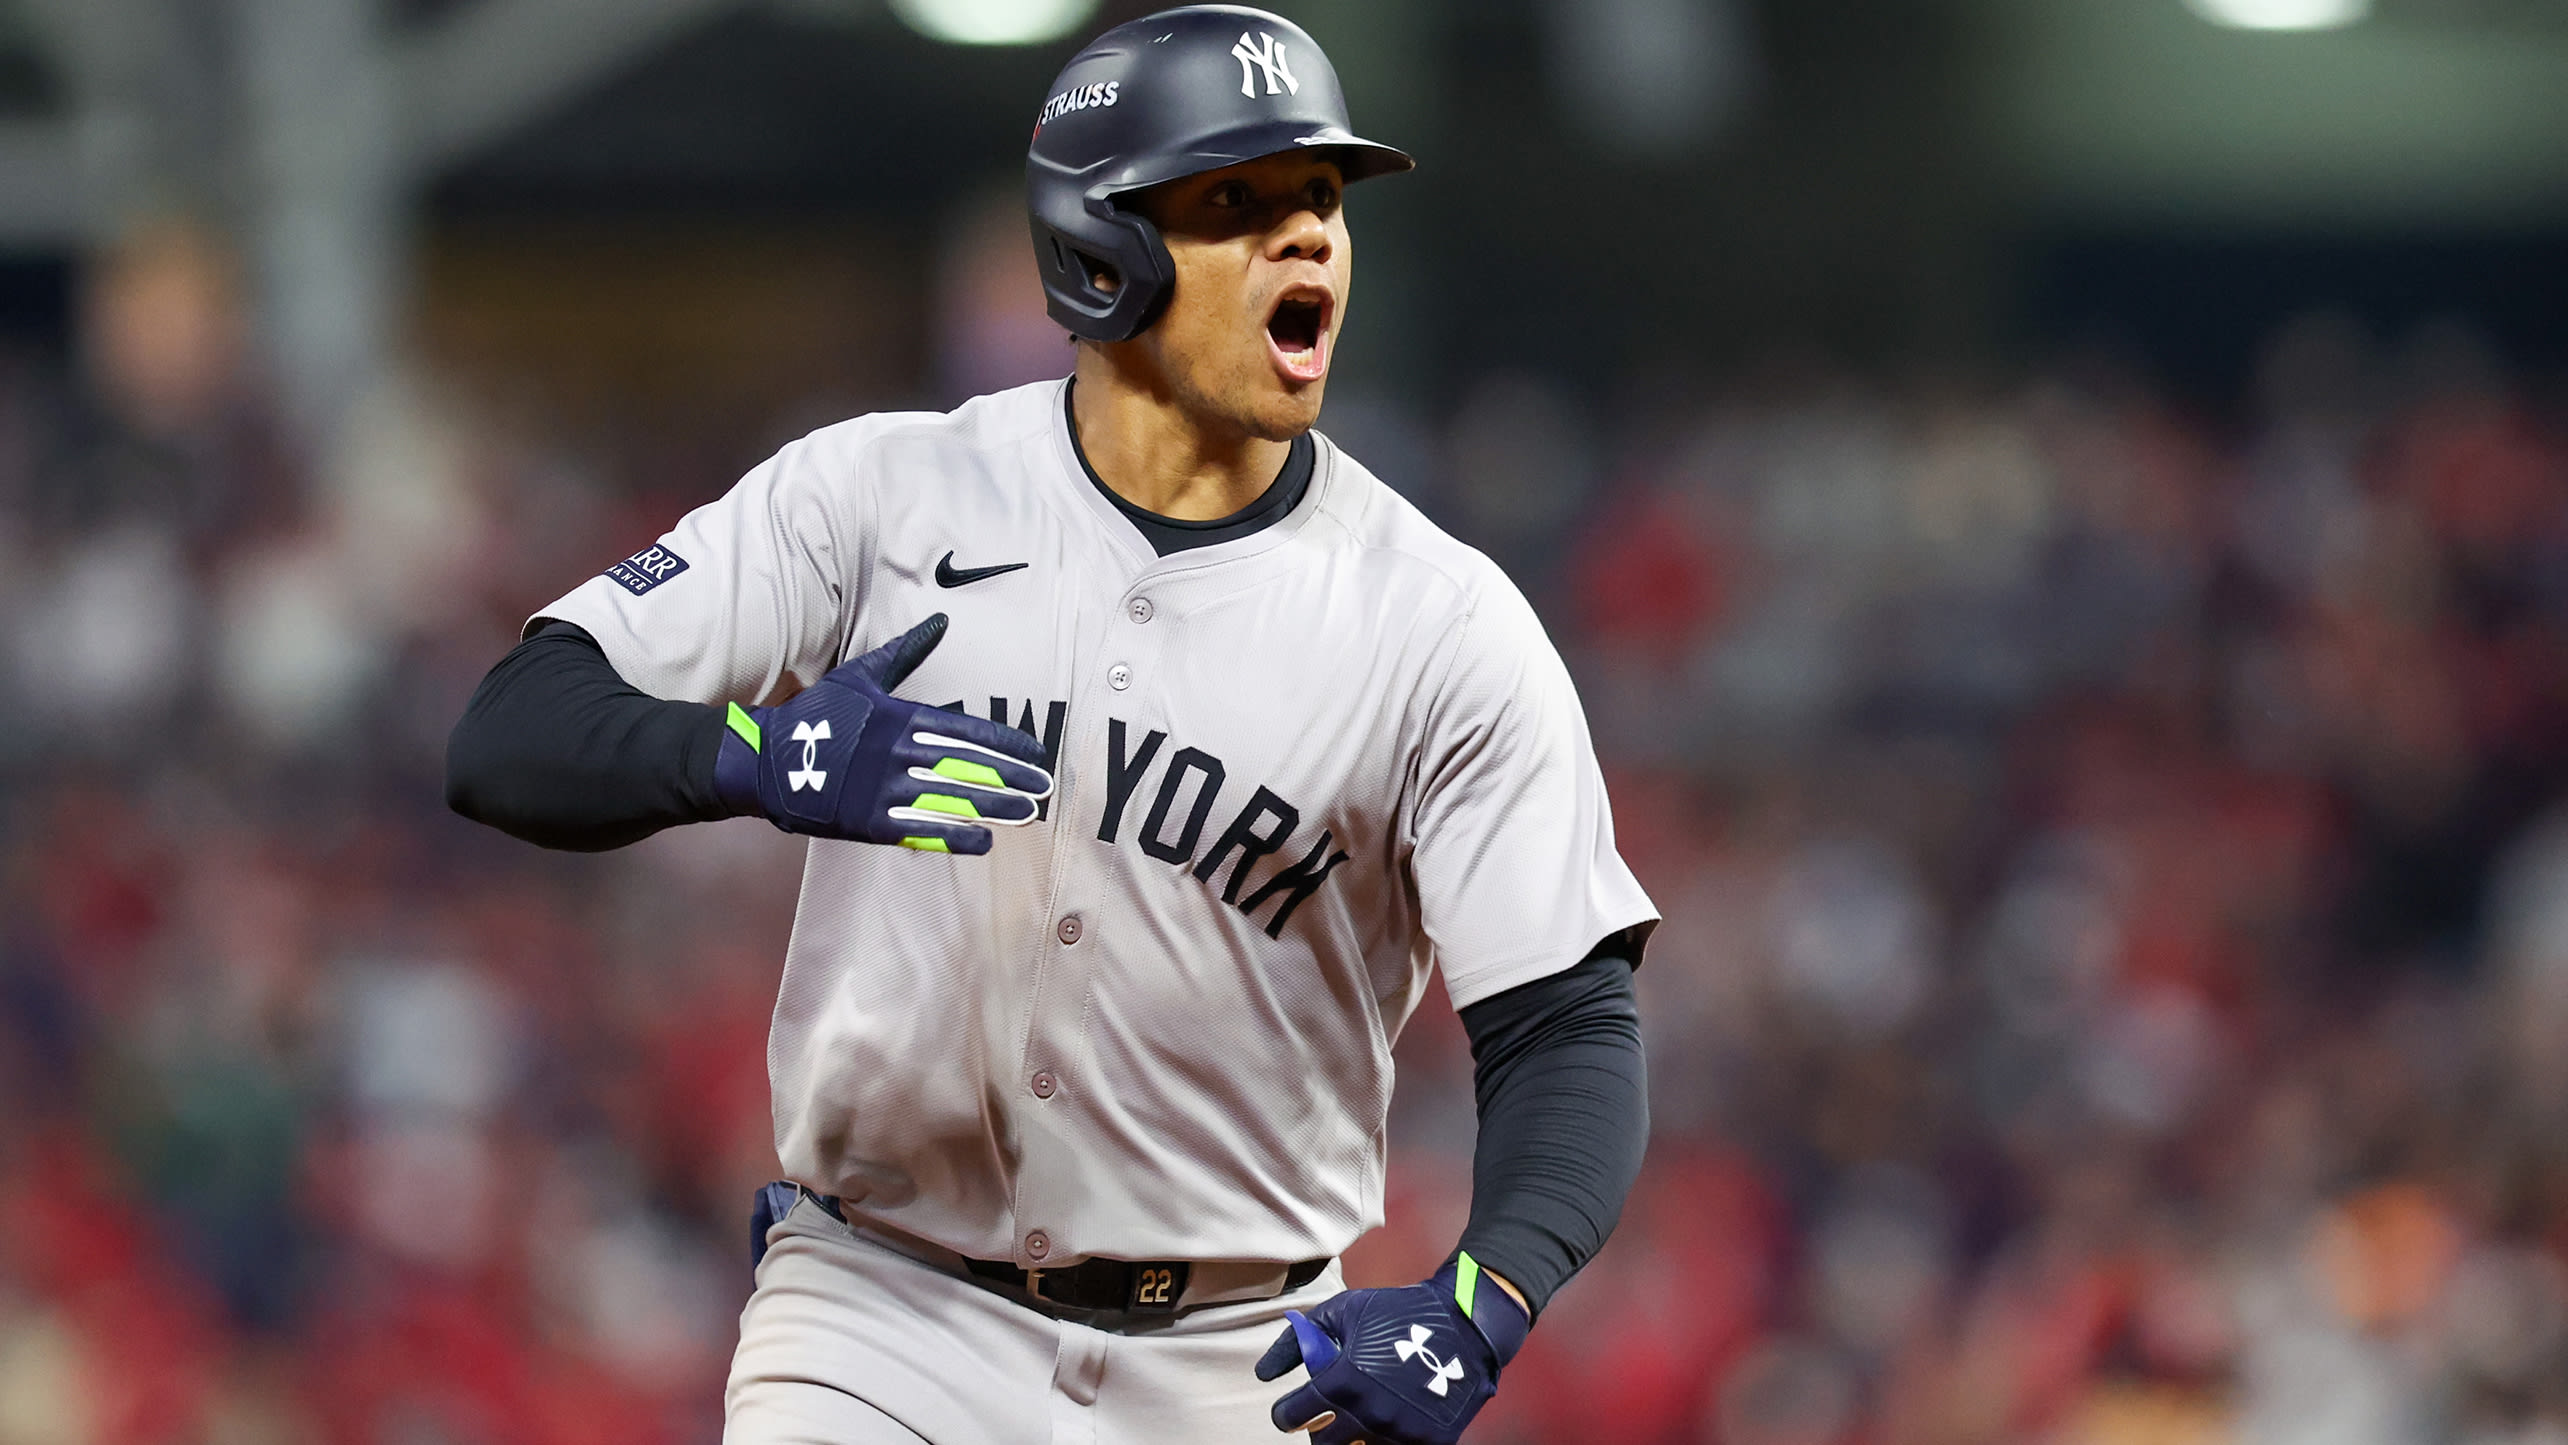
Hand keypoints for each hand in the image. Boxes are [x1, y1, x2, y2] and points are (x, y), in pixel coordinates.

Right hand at [712, 613, 1051, 852]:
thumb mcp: (860, 676)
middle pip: (967, 767)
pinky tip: (984, 841)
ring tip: (1028, 815)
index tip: (1036, 753)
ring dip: (993, 809)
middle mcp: (898, 753)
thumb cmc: (816, 715)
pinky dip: (954, 837)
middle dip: (1010, 779)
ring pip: (951, 800)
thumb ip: (905, 651)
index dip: (1005, 743)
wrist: (766, 760)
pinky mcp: (868, 822)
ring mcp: (883, 790)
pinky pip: (920, 831)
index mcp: (900, 717)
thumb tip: (941, 619)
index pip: (966, 730)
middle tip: (1045, 789)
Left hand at [1255, 1255, 1529, 1444]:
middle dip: (1319, 1433)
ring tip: (1362, 1417)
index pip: (1292, 1418)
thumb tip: (1262, 1374)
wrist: (1464, 1324)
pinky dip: (1389, 1441)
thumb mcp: (1342, 1311)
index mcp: (1342, 1382)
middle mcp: (1368, 1414)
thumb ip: (1297, 1341)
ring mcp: (1400, 1433)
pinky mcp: (1430, 1443)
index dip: (1285, 1414)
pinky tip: (1392, 1423)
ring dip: (1355, 1439)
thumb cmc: (1396, 1312)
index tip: (1289, 1411)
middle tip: (1327, 1418)